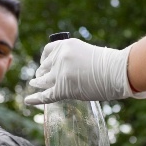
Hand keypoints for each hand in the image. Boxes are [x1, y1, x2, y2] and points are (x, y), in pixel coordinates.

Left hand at [25, 39, 145, 104]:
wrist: (117, 71)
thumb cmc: (108, 64)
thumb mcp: (86, 52)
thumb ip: (72, 58)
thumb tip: (64, 70)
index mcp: (65, 45)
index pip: (47, 51)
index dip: (44, 59)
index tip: (44, 63)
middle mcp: (60, 57)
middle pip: (44, 67)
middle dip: (42, 72)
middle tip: (41, 77)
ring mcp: (60, 73)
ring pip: (43, 81)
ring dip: (38, 83)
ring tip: (34, 84)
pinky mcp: (63, 88)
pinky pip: (45, 95)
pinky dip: (35, 99)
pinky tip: (27, 101)